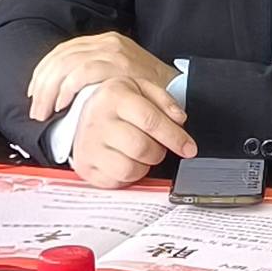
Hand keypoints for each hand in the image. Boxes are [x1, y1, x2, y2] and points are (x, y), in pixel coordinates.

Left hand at [25, 32, 173, 124]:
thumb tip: (63, 90)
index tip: (35, 93)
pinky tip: (63, 104)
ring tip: (45, 111)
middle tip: (37, 109)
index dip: (43, 72)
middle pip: (61, 57)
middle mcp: (107, 42)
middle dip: (42, 84)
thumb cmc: (148, 90)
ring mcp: (114, 53)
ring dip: (50, 90)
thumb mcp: (119, 74)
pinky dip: (68, 89)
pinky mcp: (120, 66)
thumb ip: (96, 75)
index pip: (63, 51)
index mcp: (103, 42)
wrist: (181, 88)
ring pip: (67, 64)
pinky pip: (84, 73)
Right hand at [62, 76, 194, 185]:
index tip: (189, 148)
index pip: (150, 120)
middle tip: (157, 146)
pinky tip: (126, 160)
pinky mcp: (85, 167)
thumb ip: (164, 100)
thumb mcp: (141, 89)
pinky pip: (117, 182)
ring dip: (144, 165)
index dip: (175, 137)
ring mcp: (88, 145)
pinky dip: (128, 176)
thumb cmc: (116, 103)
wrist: (83, 113)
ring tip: (140, 153)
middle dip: (158, 151)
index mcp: (114, 95)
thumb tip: (179, 120)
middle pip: (142, 148)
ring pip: (130, 169)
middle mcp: (98, 120)